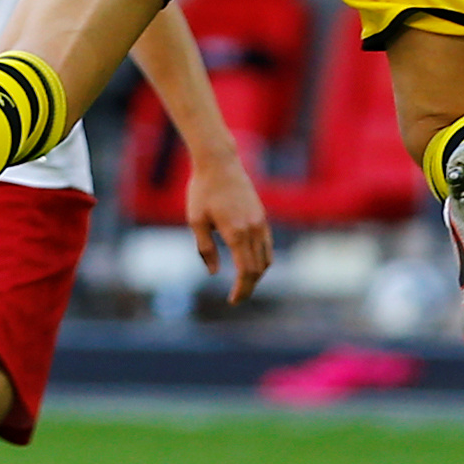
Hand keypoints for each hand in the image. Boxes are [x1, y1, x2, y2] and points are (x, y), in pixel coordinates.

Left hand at [184, 149, 272, 305]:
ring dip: (257, 275)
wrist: (219, 162)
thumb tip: (213, 273)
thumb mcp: (196, 221)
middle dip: (249, 287)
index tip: (233, 301)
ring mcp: (260, 221)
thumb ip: (205, 249)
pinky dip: (262, 259)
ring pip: (267, 258)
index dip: (242, 289)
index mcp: (235, 232)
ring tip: (244, 284)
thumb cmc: (202, 190)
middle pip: (258, 269)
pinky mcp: (261, 215)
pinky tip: (250, 264)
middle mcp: (252, 228)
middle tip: (237, 298)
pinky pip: (267, 244)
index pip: (246, 271)